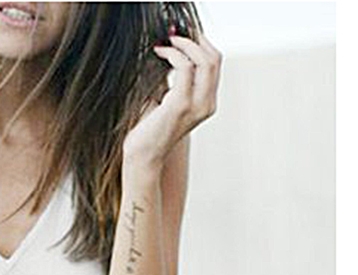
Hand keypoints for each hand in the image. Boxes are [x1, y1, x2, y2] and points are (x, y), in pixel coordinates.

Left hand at [122, 31, 222, 172]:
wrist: (143, 156)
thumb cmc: (150, 131)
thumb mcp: (167, 100)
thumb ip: (174, 80)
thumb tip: (170, 52)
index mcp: (206, 103)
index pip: (214, 64)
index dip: (200, 44)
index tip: (181, 36)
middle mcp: (207, 104)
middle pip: (214, 58)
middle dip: (195, 39)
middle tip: (174, 35)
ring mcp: (196, 106)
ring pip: (205, 60)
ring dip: (185, 44)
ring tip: (166, 42)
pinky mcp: (180, 105)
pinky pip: (184, 67)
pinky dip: (172, 54)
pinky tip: (160, 53)